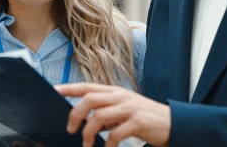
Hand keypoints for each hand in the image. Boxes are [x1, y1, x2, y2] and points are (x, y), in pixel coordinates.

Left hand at [55, 83, 170, 146]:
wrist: (173, 124)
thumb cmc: (144, 119)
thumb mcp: (122, 112)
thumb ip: (105, 114)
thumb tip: (85, 121)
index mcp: (115, 92)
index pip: (87, 86)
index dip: (69, 88)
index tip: (54, 91)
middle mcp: (121, 96)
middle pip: (89, 99)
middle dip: (75, 114)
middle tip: (71, 130)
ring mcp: (130, 108)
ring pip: (99, 116)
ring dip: (89, 133)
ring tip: (87, 144)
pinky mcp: (138, 122)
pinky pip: (115, 133)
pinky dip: (107, 143)